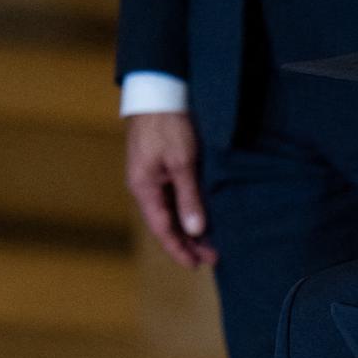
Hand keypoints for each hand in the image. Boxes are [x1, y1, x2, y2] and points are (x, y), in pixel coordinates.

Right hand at [124, 111, 216, 267]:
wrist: (158, 91)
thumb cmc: (168, 125)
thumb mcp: (182, 162)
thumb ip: (189, 197)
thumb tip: (195, 229)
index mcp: (144, 188)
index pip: (162, 230)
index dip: (179, 250)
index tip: (197, 265)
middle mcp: (146, 187)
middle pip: (167, 224)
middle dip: (188, 243)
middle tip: (213, 258)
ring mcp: (153, 178)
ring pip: (172, 212)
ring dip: (190, 228)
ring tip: (211, 243)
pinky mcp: (162, 168)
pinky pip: (175, 198)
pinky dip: (189, 211)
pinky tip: (203, 218)